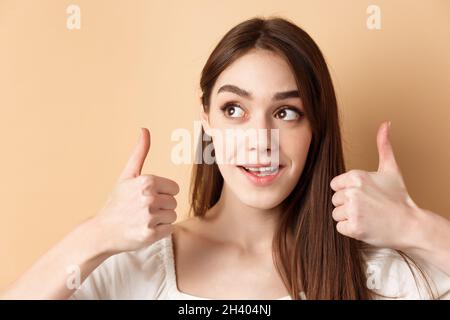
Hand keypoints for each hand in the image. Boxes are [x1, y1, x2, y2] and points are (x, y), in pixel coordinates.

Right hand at [92, 128, 179, 253]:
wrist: (101, 231)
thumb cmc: (117, 202)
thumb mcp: (127, 175)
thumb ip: (139, 153)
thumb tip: (145, 129)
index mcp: (147, 181)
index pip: (174, 188)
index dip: (163, 193)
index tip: (147, 197)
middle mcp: (148, 197)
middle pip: (174, 202)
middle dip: (162, 207)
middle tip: (143, 210)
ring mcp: (149, 217)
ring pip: (172, 216)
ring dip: (161, 220)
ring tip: (143, 220)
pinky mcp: (150, 234)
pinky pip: (169, 229)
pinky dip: (160, 231)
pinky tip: (144, 229)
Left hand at [330, 121, 419, 249]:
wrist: (410, 225)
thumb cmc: (398, 198)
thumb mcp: (390, 169)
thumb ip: (384, 146)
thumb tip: (385, 124)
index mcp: (356, 176)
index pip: (335, 185)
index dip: (347, 191)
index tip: (363, 195)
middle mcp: (353, 191)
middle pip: (335, 199)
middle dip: (348, 205)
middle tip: (367, 207)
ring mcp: (353, 209)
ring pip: (336, 214)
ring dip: (348, 218)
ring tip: (366, 216)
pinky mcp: (354, 227)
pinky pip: (339, 228)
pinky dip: (350, 230)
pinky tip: (365, 225)